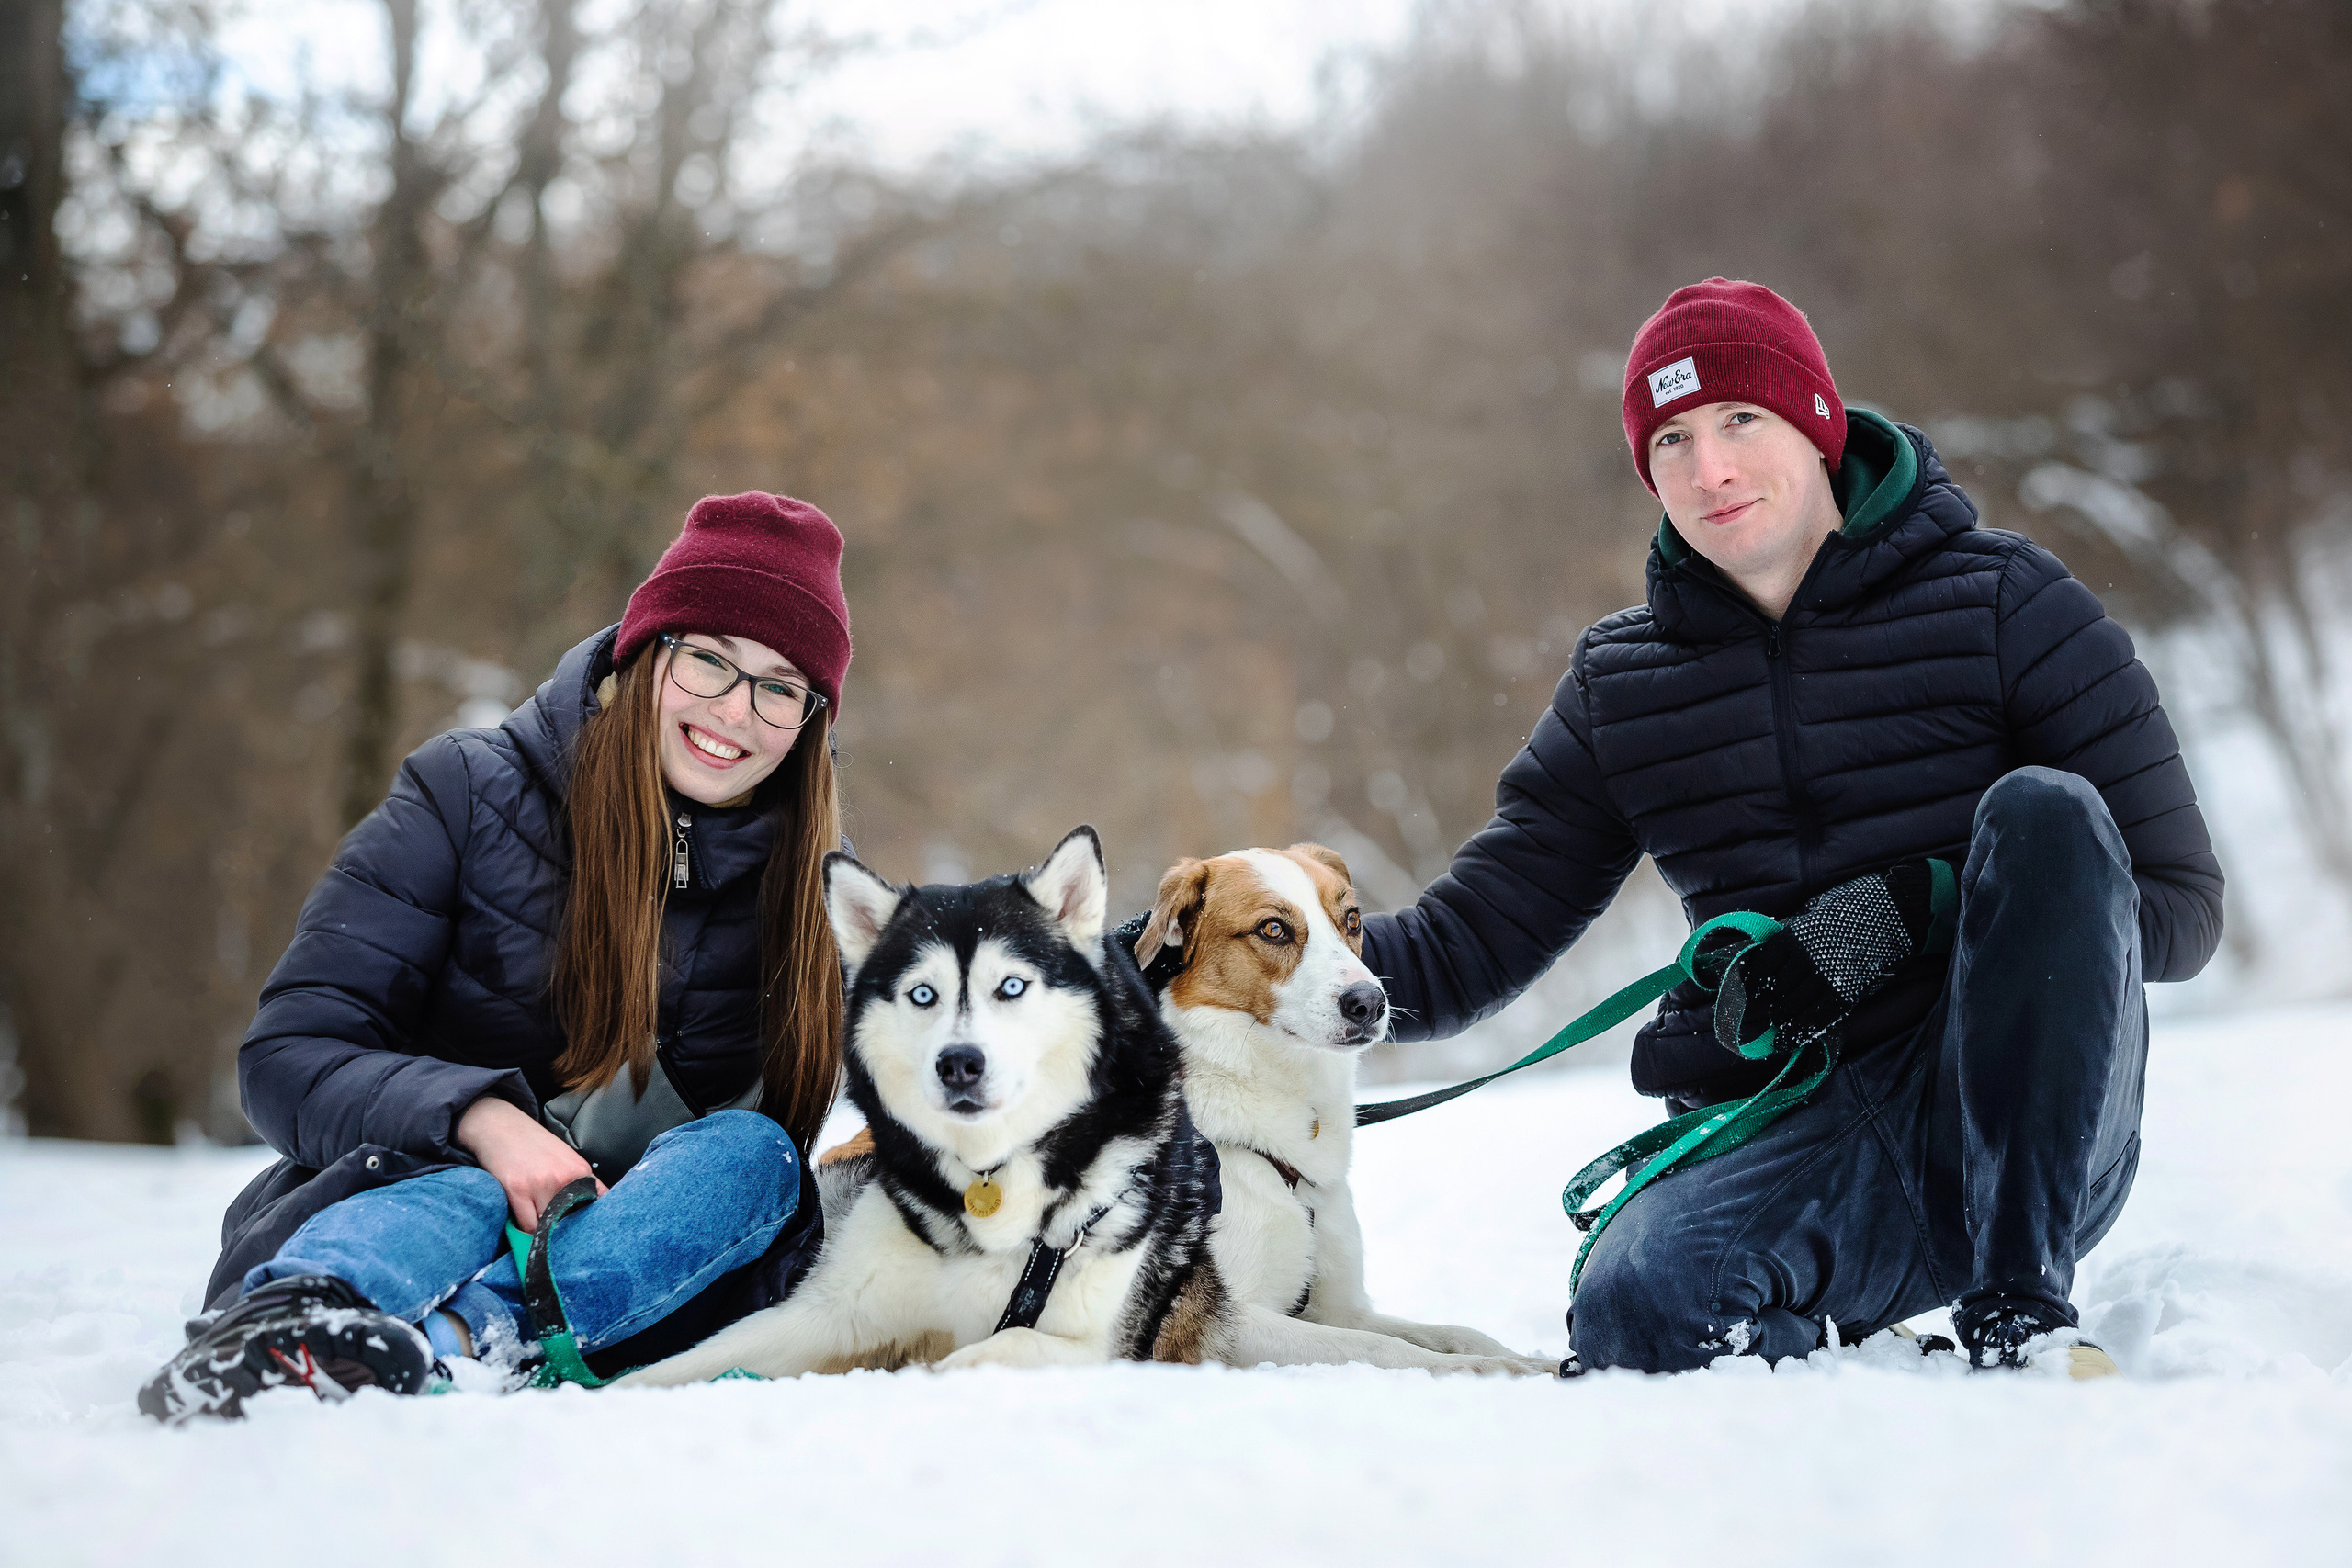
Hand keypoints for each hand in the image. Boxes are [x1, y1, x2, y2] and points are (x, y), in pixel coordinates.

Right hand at [455, 1096, 605, 1231]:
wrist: (499, 1125)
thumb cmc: (532, 1144)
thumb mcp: (564, 1158)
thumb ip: (580, 1183)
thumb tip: (596, 1208)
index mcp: (579, 1170)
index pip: (597, 1205)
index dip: (591, 1223)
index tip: (585, 1234)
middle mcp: (563, 1177)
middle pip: (570, 1221)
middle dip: (565, 1232)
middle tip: (559, 1237)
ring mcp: (540, 1184)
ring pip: (548, 1227)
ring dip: (544, 1233)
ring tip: (539, 1230)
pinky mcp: (517, 1189)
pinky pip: (527, 1226)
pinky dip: (526, 1232)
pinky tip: (525, 1226)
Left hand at [1714, 861, 1944, 1054]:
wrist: (1896, 911)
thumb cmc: (1852, 905)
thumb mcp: (1813, 912)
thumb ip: (1792, 933)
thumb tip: (1770, 949)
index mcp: (1791, 937)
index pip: (1758, 967)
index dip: (1748, 983)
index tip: (1742, 991)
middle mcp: (1804, 960)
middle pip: (1773, 991)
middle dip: (1761, 1006)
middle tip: (1754, 1014)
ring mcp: (1826, 979)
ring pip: (1791, 1008)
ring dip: (1777, 1019)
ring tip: (1769, 1027)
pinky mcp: (1847, 993)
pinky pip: (1817, 1019)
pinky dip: (1799, 1031)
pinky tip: (1788, 1038)